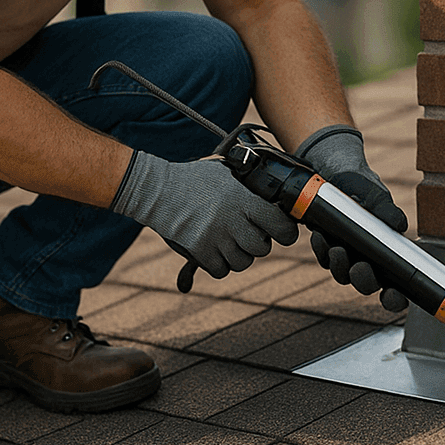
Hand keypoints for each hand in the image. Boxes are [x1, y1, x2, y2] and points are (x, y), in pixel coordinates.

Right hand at [112, 152, 298, 277]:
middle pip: (262, 248)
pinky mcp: (199, 251)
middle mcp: (232, 220)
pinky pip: (221, 271)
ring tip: (230, 244)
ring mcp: (215, 237)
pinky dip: (219, 265)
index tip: (284, 233)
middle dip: (259, 245)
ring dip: (239, 256)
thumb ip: (247, 183)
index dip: (287, 232)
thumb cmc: (192, 178)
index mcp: (243, 199)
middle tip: (250, 236)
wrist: (158, 190)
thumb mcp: (224, 172)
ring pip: (243, 263)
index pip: (280, 224)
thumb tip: (270, 193)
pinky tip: (214, 252)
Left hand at [297, 125, 409, 312]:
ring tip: (336, 247)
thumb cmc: (361, 183)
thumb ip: (385, 208)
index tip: (392, 294)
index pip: (397, 285)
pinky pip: (324, 257)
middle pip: (368, 284)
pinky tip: (320, 234)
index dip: (395, 298)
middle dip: (364, 281)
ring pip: (343, 274)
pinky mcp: (327, 246)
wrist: (332, 167)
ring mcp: (347, 253)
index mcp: (389, 251)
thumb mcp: (374, 193)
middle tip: (359, 268)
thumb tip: (399, 225)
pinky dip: (322, 249)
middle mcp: (369, 257)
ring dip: (339, 266)